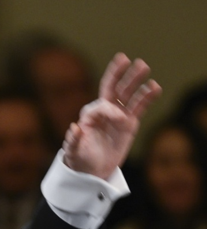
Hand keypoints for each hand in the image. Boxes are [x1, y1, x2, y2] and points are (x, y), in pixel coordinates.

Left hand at [63, 53, 161, 179]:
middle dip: (119, 74)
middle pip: (112, 89)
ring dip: (135, 80)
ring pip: (127, 94)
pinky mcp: (129, 122)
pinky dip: (147, 97)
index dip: (111, 110)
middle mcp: (103, 111)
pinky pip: (139, 107)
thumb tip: (74, 127)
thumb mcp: (73, 152)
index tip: (120, 119)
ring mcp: (117, 115)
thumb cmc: (79, 159)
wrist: (92, 169)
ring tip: (144, 66)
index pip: (101, 106)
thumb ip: (73, 141)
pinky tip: (155, 87)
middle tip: (127, 59)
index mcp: (88, 116)